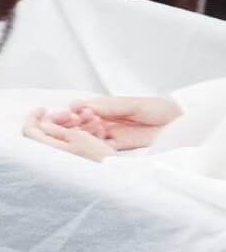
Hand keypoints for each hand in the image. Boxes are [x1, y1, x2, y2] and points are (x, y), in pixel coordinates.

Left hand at [23, 108, 116, 161]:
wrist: (115, 176)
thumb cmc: (96, 157)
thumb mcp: (77, 137)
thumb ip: (56, 129)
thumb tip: (42, 124)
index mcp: (47, 149)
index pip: (29, 130)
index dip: (33, 116)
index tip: (43, 108)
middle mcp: (51, 156)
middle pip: (46, 133)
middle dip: (60, 120)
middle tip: (75, 116)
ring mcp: (62, 160)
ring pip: (61, 138)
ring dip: (73, 126)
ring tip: (92, 121)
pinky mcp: (73, 163)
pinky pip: (71, 145)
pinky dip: (79, 136)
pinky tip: (96, 131)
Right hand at [67, 96, 181, 149]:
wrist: (180, 121)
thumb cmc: (158, 108)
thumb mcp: (132, 104)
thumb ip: (109, 107)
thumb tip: (83, 105)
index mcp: (107, 107)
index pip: (84, 108)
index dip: (75, 110)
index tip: (70, 111)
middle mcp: (107, 120)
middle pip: (84, 123)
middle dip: (77, 122)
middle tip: (79, 120)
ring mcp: (113, 134)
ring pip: (91, 135)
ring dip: (87, 132)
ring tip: (94, 126)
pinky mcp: (121, 146)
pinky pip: (104, 147)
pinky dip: (98, 144)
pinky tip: (97, 139)